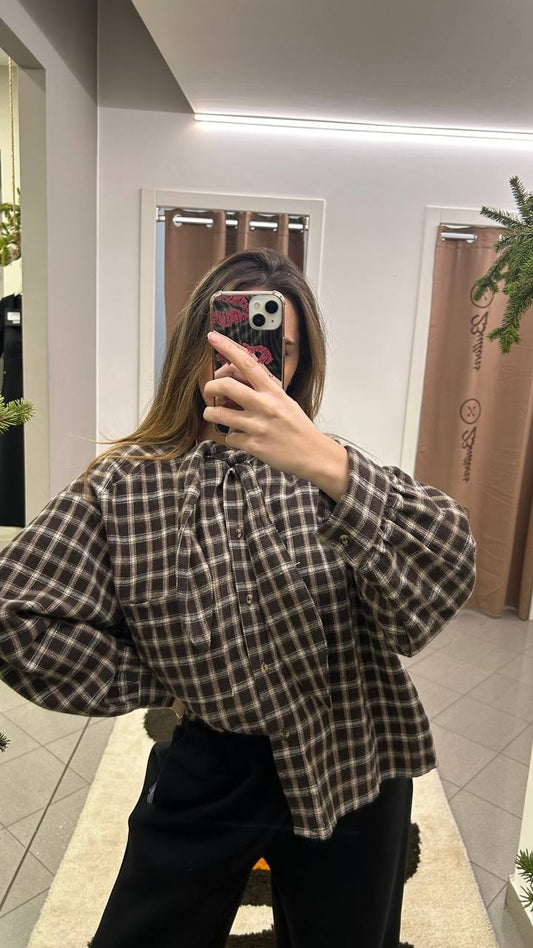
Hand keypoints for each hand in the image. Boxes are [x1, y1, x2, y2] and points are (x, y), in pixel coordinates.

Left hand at [203, 330, 325, 477]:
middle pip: (225, 386)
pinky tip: (238, 436)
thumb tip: (240, 377)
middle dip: (210, 387)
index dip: (227, 347)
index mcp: (273, 391)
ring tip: (214, 414)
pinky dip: (229, 436)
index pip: (247, 363)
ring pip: (219, 413)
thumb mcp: (284, 401)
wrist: (313, 453)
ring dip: (211, 413)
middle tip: (209, 391)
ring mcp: (258, 426)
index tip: (212, 337)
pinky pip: (229, 437)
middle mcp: (265, 405)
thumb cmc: (297, 426)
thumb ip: (264, 390)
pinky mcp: (254, 445)